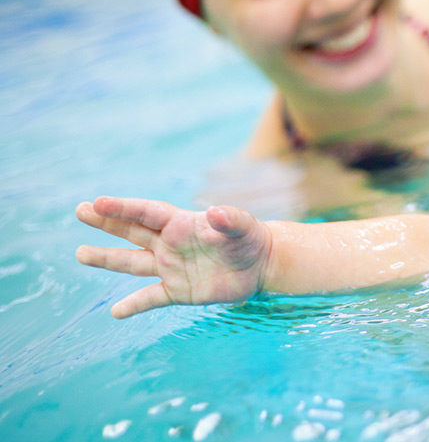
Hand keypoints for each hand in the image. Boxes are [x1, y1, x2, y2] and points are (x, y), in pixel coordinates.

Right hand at [75, 197, 271, 317]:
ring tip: (81, 254)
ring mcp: (171, 267)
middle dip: (106, 222)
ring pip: (133, 263)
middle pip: (132, 231)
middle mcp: (170, 244)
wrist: (261, 264)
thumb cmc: (251, 238)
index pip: (146, 213)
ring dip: (107, 259)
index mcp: (181, 224)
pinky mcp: (179, 290)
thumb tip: (215, 213)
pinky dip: (134, 305)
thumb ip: (229, 219)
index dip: (123, 208)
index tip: (98, 203)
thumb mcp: (244, 226)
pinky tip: (116, 312)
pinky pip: (151, 298)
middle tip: (80, 211)